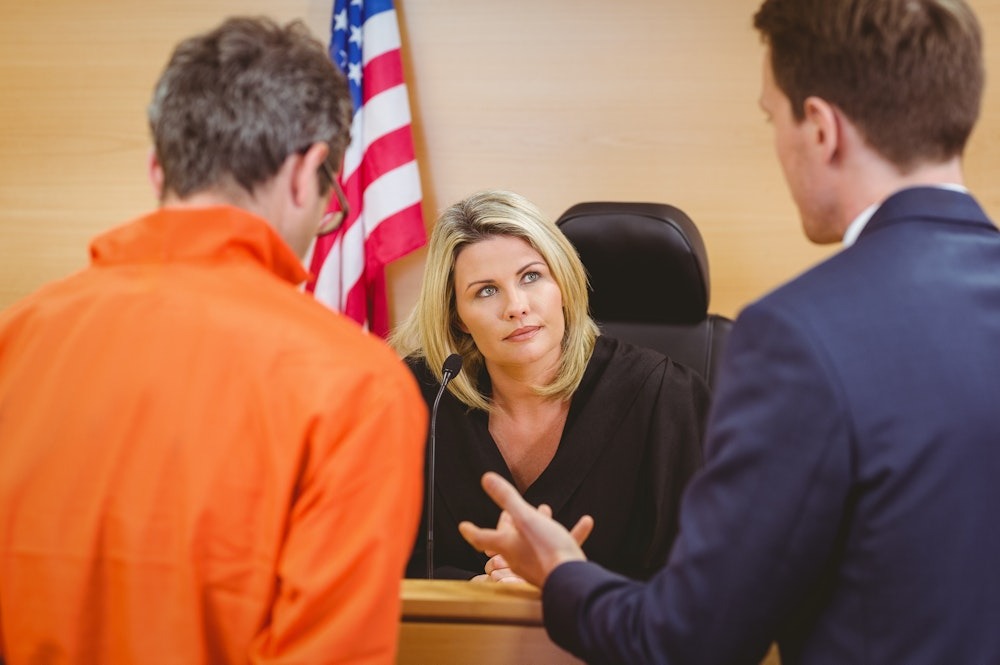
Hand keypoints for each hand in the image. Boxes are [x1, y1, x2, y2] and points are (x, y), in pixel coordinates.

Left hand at [459, 472, 592, 587]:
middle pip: (507, 538)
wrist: (571, 580)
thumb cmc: (546, 549)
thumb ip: (507, 499)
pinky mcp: (553, 569)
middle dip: (509, 522)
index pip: (481, 537)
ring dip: (536, 524)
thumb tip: (486, 478)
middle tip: (509, 510)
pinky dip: (567, 534)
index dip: (471, 530)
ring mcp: (535, 565)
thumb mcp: (526, 518)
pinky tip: (585, 523)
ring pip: (531, 541)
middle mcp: (517, 557)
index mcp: (507, 545)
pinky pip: (556, 547)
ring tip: (544, 510)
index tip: (463, 526)